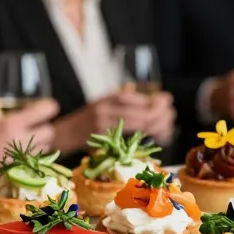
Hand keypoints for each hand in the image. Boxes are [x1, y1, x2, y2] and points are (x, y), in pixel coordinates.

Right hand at [0, 99, 58, 180]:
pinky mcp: (23, 175)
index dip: (48, 108)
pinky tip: (18, 160)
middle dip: (43, 130)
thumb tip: (4, 117)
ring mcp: (24, 160)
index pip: (45, 110)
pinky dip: (33, 160)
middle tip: (31, 130)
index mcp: (10, 125)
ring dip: (39, 145)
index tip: (44, 109)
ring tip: (21, 146)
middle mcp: (22, 141)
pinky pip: (38, 164)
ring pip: (46, 149)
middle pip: (50, 131)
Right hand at [53, 91, 172, 152]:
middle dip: (158, 113)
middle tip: (170, 115)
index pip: (134, 96)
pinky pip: (127, 137)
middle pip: (137, 110)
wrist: (63, 134)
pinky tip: (154, 136)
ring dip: (154, 125)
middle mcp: (105, 107)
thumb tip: (154, 104)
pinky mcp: (101, 138)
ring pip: (135, 123)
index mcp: (108, 98)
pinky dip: (143, 136)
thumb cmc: (86, 121)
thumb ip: (124, 104)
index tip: (167, 100)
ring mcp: (102, 123)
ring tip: (166, 126)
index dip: (153, 98)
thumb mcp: (104, 105)